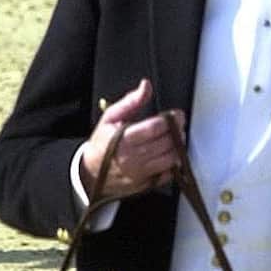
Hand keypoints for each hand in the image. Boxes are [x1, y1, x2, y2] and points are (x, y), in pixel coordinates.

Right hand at [79, 79, 184, 200]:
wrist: (91, 172)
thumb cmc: (102, 142)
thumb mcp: (111, 117)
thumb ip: (131, 101)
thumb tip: (146, 86)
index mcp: (122, 139)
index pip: (154, 128)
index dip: (171, 120)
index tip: (178, 114)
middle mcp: (131, 158)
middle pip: (165, 143)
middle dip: (177, 132)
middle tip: (179, 125)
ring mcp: (139, 173)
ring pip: (170, 159)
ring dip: (178, 147)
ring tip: (176, 138)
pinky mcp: (145, 184)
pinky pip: (167, 174)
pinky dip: (173, 164)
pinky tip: (170, 154)